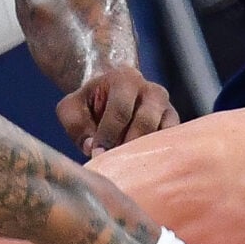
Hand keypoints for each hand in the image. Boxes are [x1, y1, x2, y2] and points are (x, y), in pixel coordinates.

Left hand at [59, 66, 176, 155]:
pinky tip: (138, 164)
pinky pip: (171, 143)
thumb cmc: (88, 105)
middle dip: (126, 146)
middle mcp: (151, 90)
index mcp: (124, 79)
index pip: (120, 110)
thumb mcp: (71, 109)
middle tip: (112, 161)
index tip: (97, 153)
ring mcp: (166, 107)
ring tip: (125, 165)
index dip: (108, 135)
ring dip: (142, 153)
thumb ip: (75, 125)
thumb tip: (92, 148)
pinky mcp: (174, 124)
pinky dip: (156, 155)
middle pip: (145, 123)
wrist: (108, 97)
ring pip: (160, 135)